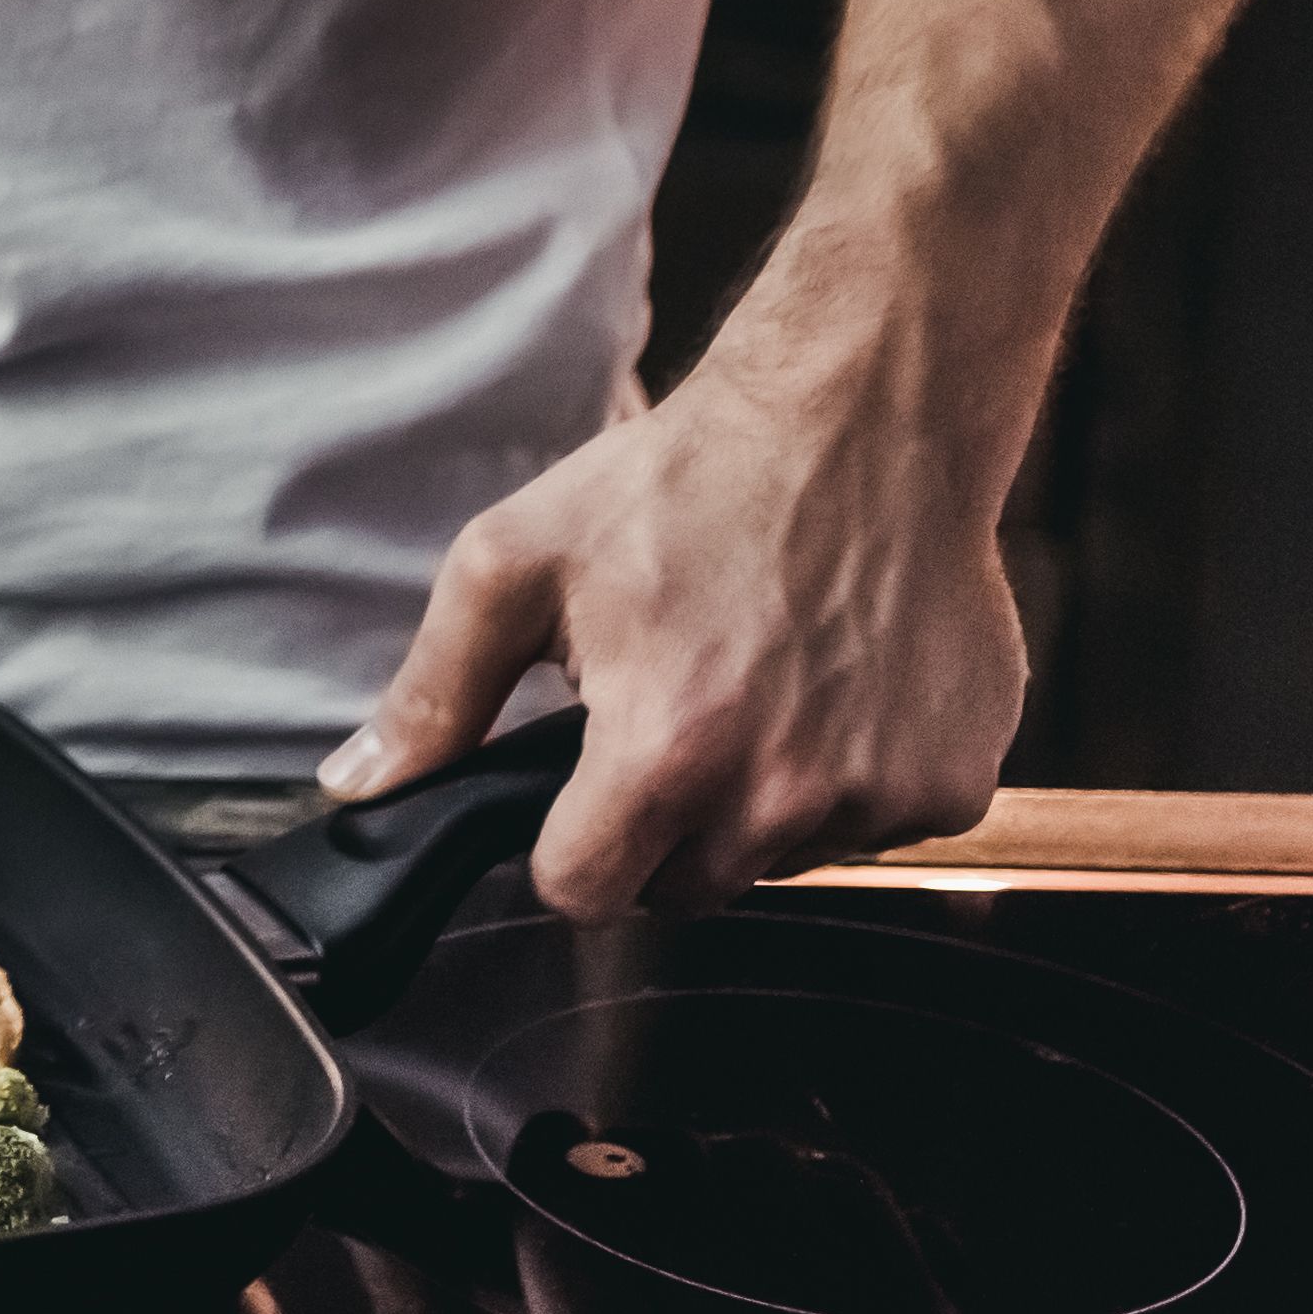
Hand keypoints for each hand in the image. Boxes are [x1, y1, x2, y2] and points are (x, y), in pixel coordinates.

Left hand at [328, 322, 1025, 911]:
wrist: (859, 420)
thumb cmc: (684, 480)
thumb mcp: (517, 562)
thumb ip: (434, 691)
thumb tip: (359, 785)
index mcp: (666, 751)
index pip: (583, 893)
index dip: (563, 845)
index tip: (573, 792)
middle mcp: (781, 795)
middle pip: (685, 887)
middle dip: (659, 822)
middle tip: (669, 707)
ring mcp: (878, 797)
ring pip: (779, 859)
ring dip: (757, 799)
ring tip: (754, 678)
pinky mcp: (953, 785)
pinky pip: (873, 828)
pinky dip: (848, 777)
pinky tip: (832, 683)